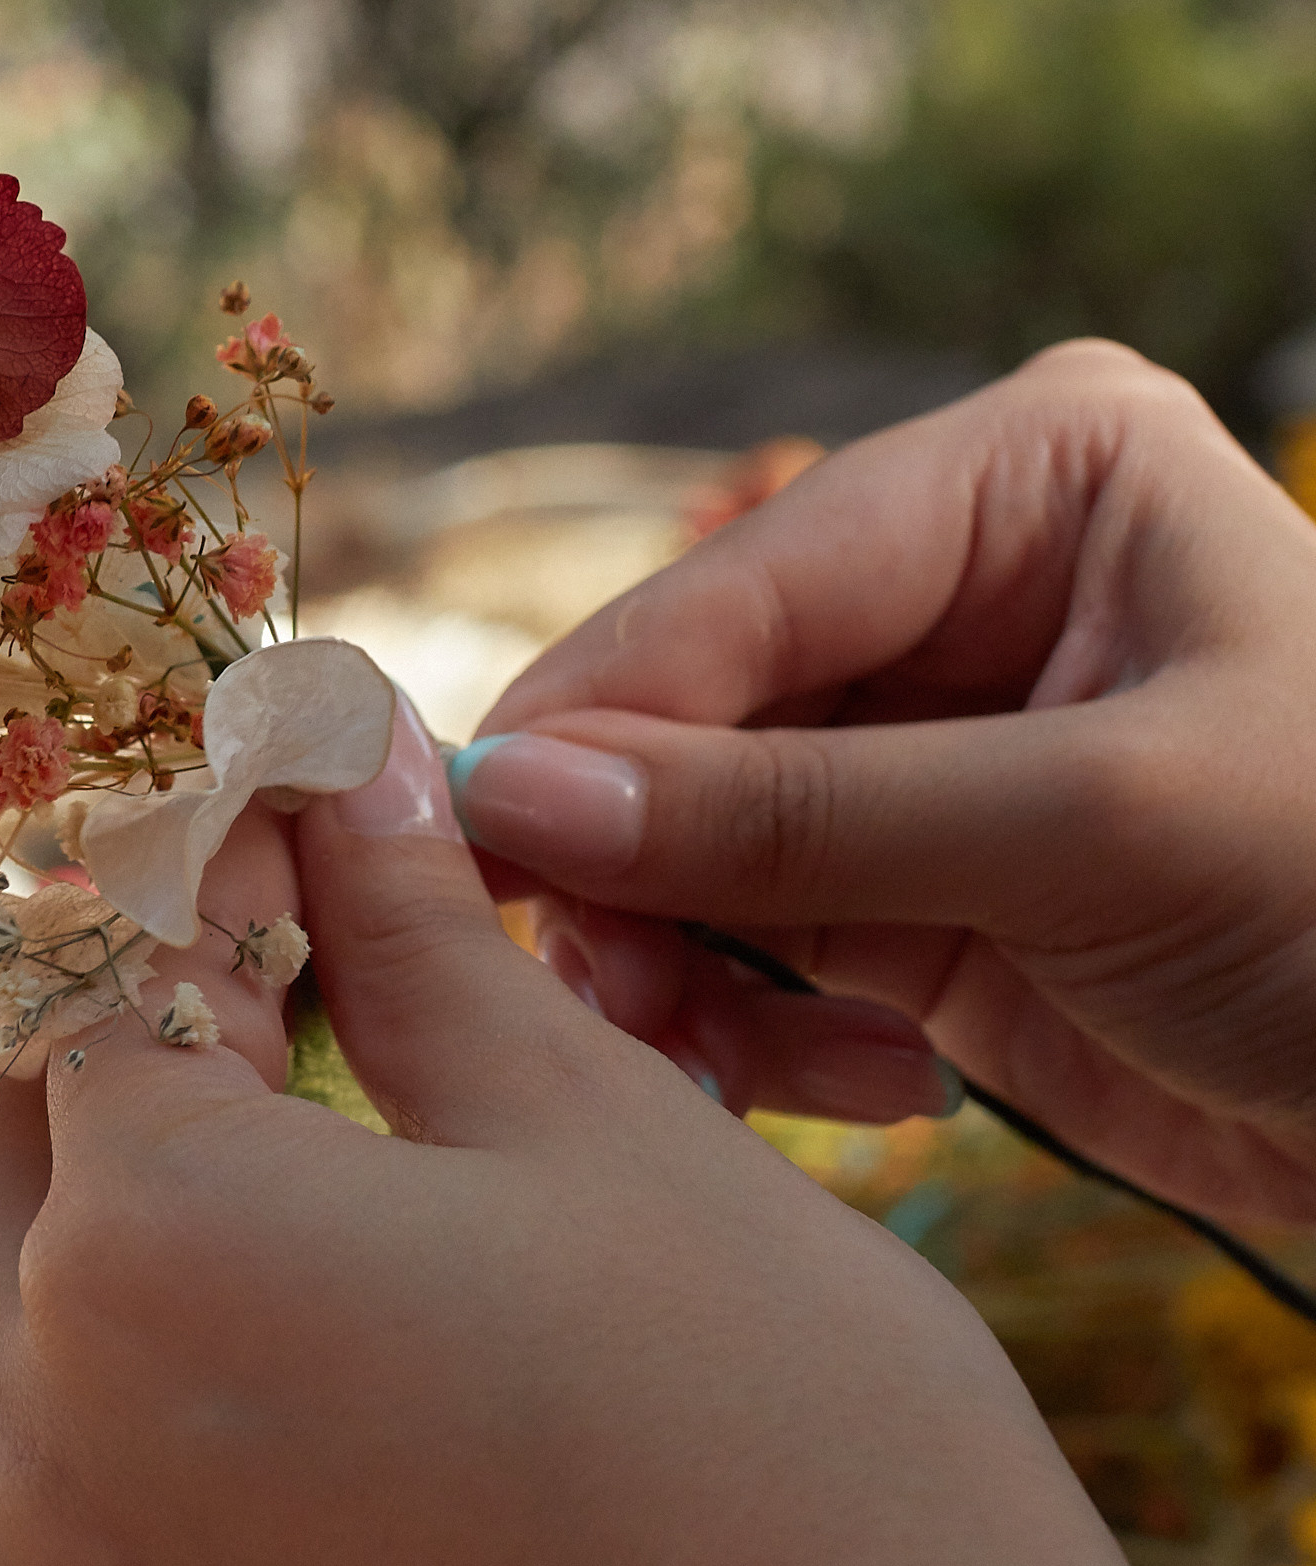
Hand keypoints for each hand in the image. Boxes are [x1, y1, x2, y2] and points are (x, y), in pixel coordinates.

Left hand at [0, 734, 1190, 1565]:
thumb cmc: (797, 1433)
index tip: (318, 867)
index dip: (221, 895)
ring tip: (120, 1324)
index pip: (103, 979)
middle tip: (306, 1086)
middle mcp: (44, 1437)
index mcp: (153, 1226)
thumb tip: (336, 746)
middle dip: (119, 1088)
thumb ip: (413, 934)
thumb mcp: (604, 1127)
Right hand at [452, 340, 1315, 1221]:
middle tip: (588, 996)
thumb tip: (518, 802)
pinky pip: (754, 938)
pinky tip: (858, 1093)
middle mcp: (966, 580)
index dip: (607, 710)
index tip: (477, 833)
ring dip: (685, 965)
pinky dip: (759, 1025)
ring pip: (697, 836)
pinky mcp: (916, 885)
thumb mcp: (1089, 832)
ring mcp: (931, 738)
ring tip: (714, 1071)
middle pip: (696, 705)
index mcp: (1036, 471)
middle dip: (638, 860)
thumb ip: (798, 821)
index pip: (755, 577)